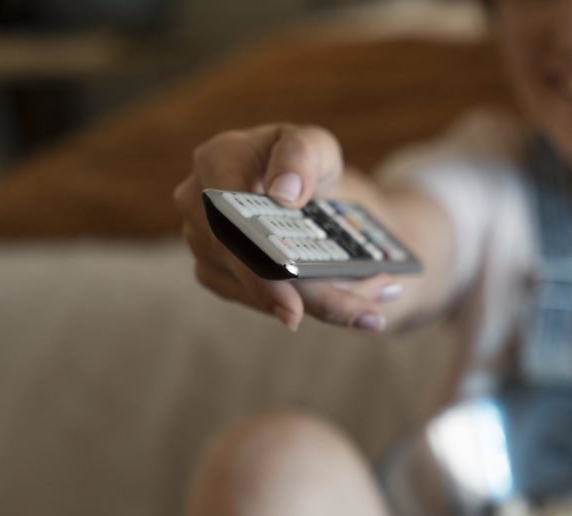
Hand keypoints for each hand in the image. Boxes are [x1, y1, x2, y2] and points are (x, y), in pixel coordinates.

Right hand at [173, 123, 399, 331]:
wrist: (304, 194)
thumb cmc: (306, 164)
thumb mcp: (315, 146)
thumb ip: (301, 154)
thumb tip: (284, 193)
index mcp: (217, 161)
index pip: (232, 210)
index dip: (257, 244)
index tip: (292, 273)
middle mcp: (198, 206)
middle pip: (250, 262)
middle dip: (310, 293)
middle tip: (365, 313)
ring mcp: (203, 245)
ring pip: (260, 291)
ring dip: (322, 304)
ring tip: (374, 311)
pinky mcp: (217, 275)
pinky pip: (261, 303)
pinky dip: (309, 307)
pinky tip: (357, 310)